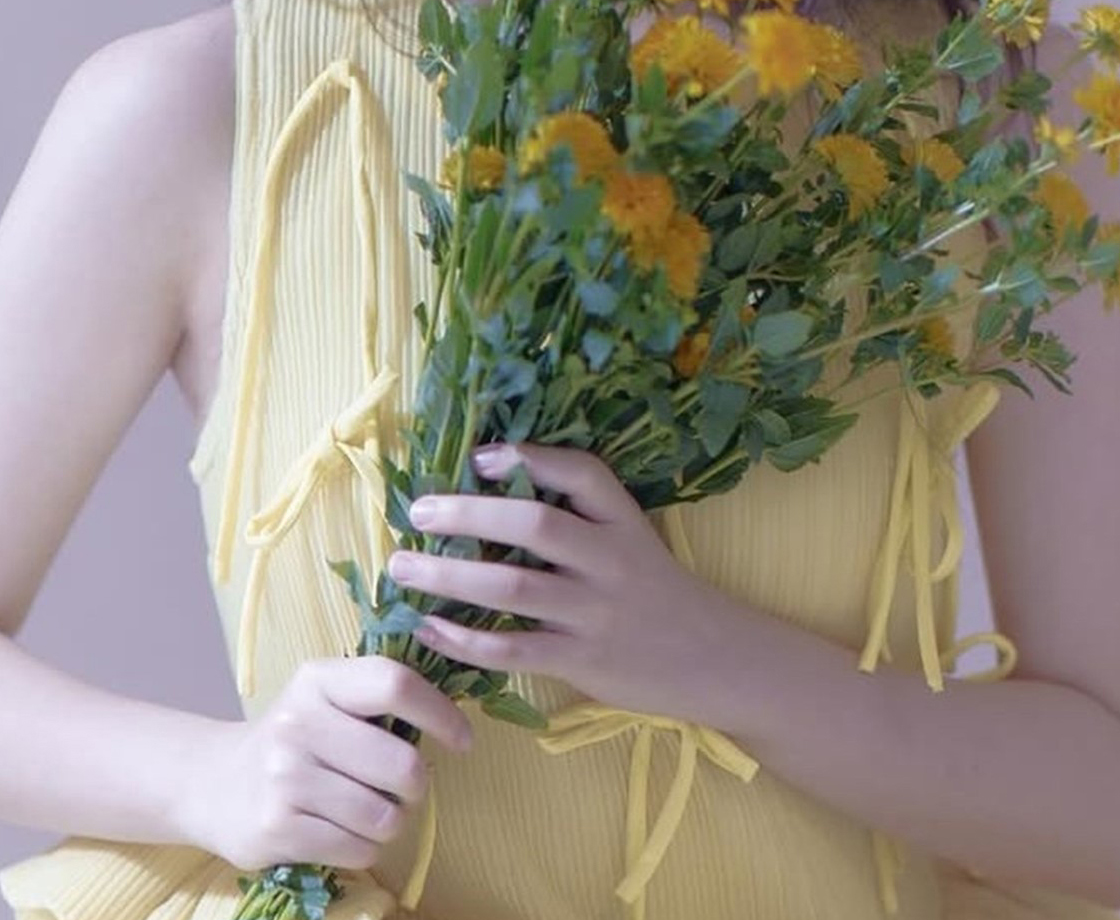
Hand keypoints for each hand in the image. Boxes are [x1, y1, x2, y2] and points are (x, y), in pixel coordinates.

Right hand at [171, 655, 473, 871]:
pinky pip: (357, 849)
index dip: (441, 714)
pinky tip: (341, 832)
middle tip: (402, 789)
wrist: (213, 783)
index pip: (395, 684)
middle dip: (415, 787)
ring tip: (364, 811)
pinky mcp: (276, 827)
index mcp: (319, 680)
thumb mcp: (325, 699)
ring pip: (384, 816)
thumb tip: (452, 714)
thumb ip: (376, 697)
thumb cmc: (294, 738)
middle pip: (401, 764)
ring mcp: (284, 777)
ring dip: (388, 822)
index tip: (462, 740)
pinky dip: (363, 848)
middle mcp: (298, 722)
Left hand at [389, 442, 746, 720]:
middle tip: (419, 510)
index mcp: (623, 520)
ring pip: (514, 587)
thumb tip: (489, 490)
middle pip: (536, 524)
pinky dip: (467, 639)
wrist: (716, 660)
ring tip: (403, 566)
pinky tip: (430, 629)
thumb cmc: (657, 591)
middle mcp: (611, 559)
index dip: (528, 459)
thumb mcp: (632, 538)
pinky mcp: (584, 661)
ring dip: (451, 575)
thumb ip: (578, 518)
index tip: (478, 458)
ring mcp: (596, 612)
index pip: (581, 473)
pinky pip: (515, 649)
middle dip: (470, 513)